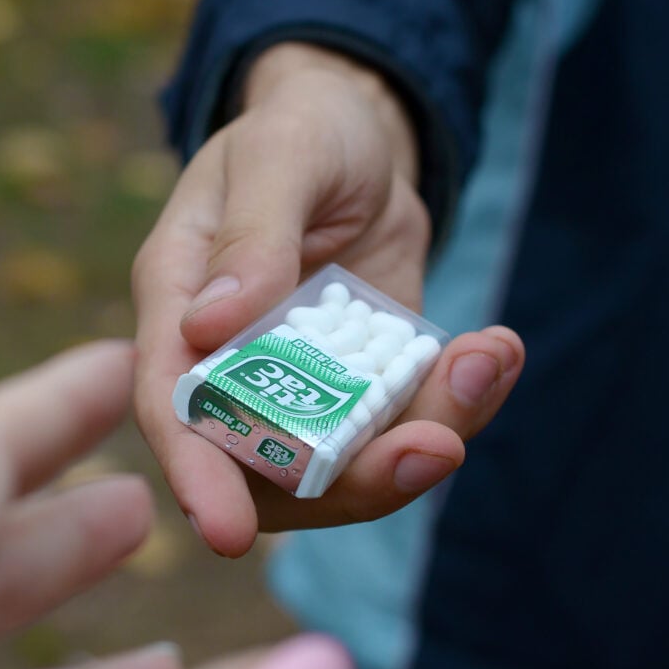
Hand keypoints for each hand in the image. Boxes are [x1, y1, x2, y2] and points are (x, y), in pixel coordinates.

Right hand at [134, 43, 524, 555]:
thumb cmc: (303, 132)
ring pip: (350, 463)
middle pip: (271, 467)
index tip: (229, 535)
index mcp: (182, 309)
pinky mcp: (369, 387)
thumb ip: (251, 233)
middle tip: (436, 447)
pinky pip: (409, 424)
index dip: (195, 475)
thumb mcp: (281, 153)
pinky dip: (461, 403)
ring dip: (426, 437)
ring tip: (485, 361)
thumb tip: (209, 324)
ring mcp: (306, 386)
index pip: (173, 408)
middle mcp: (236, 366)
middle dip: (352, 478)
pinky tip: (495, 352)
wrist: (363, 142)